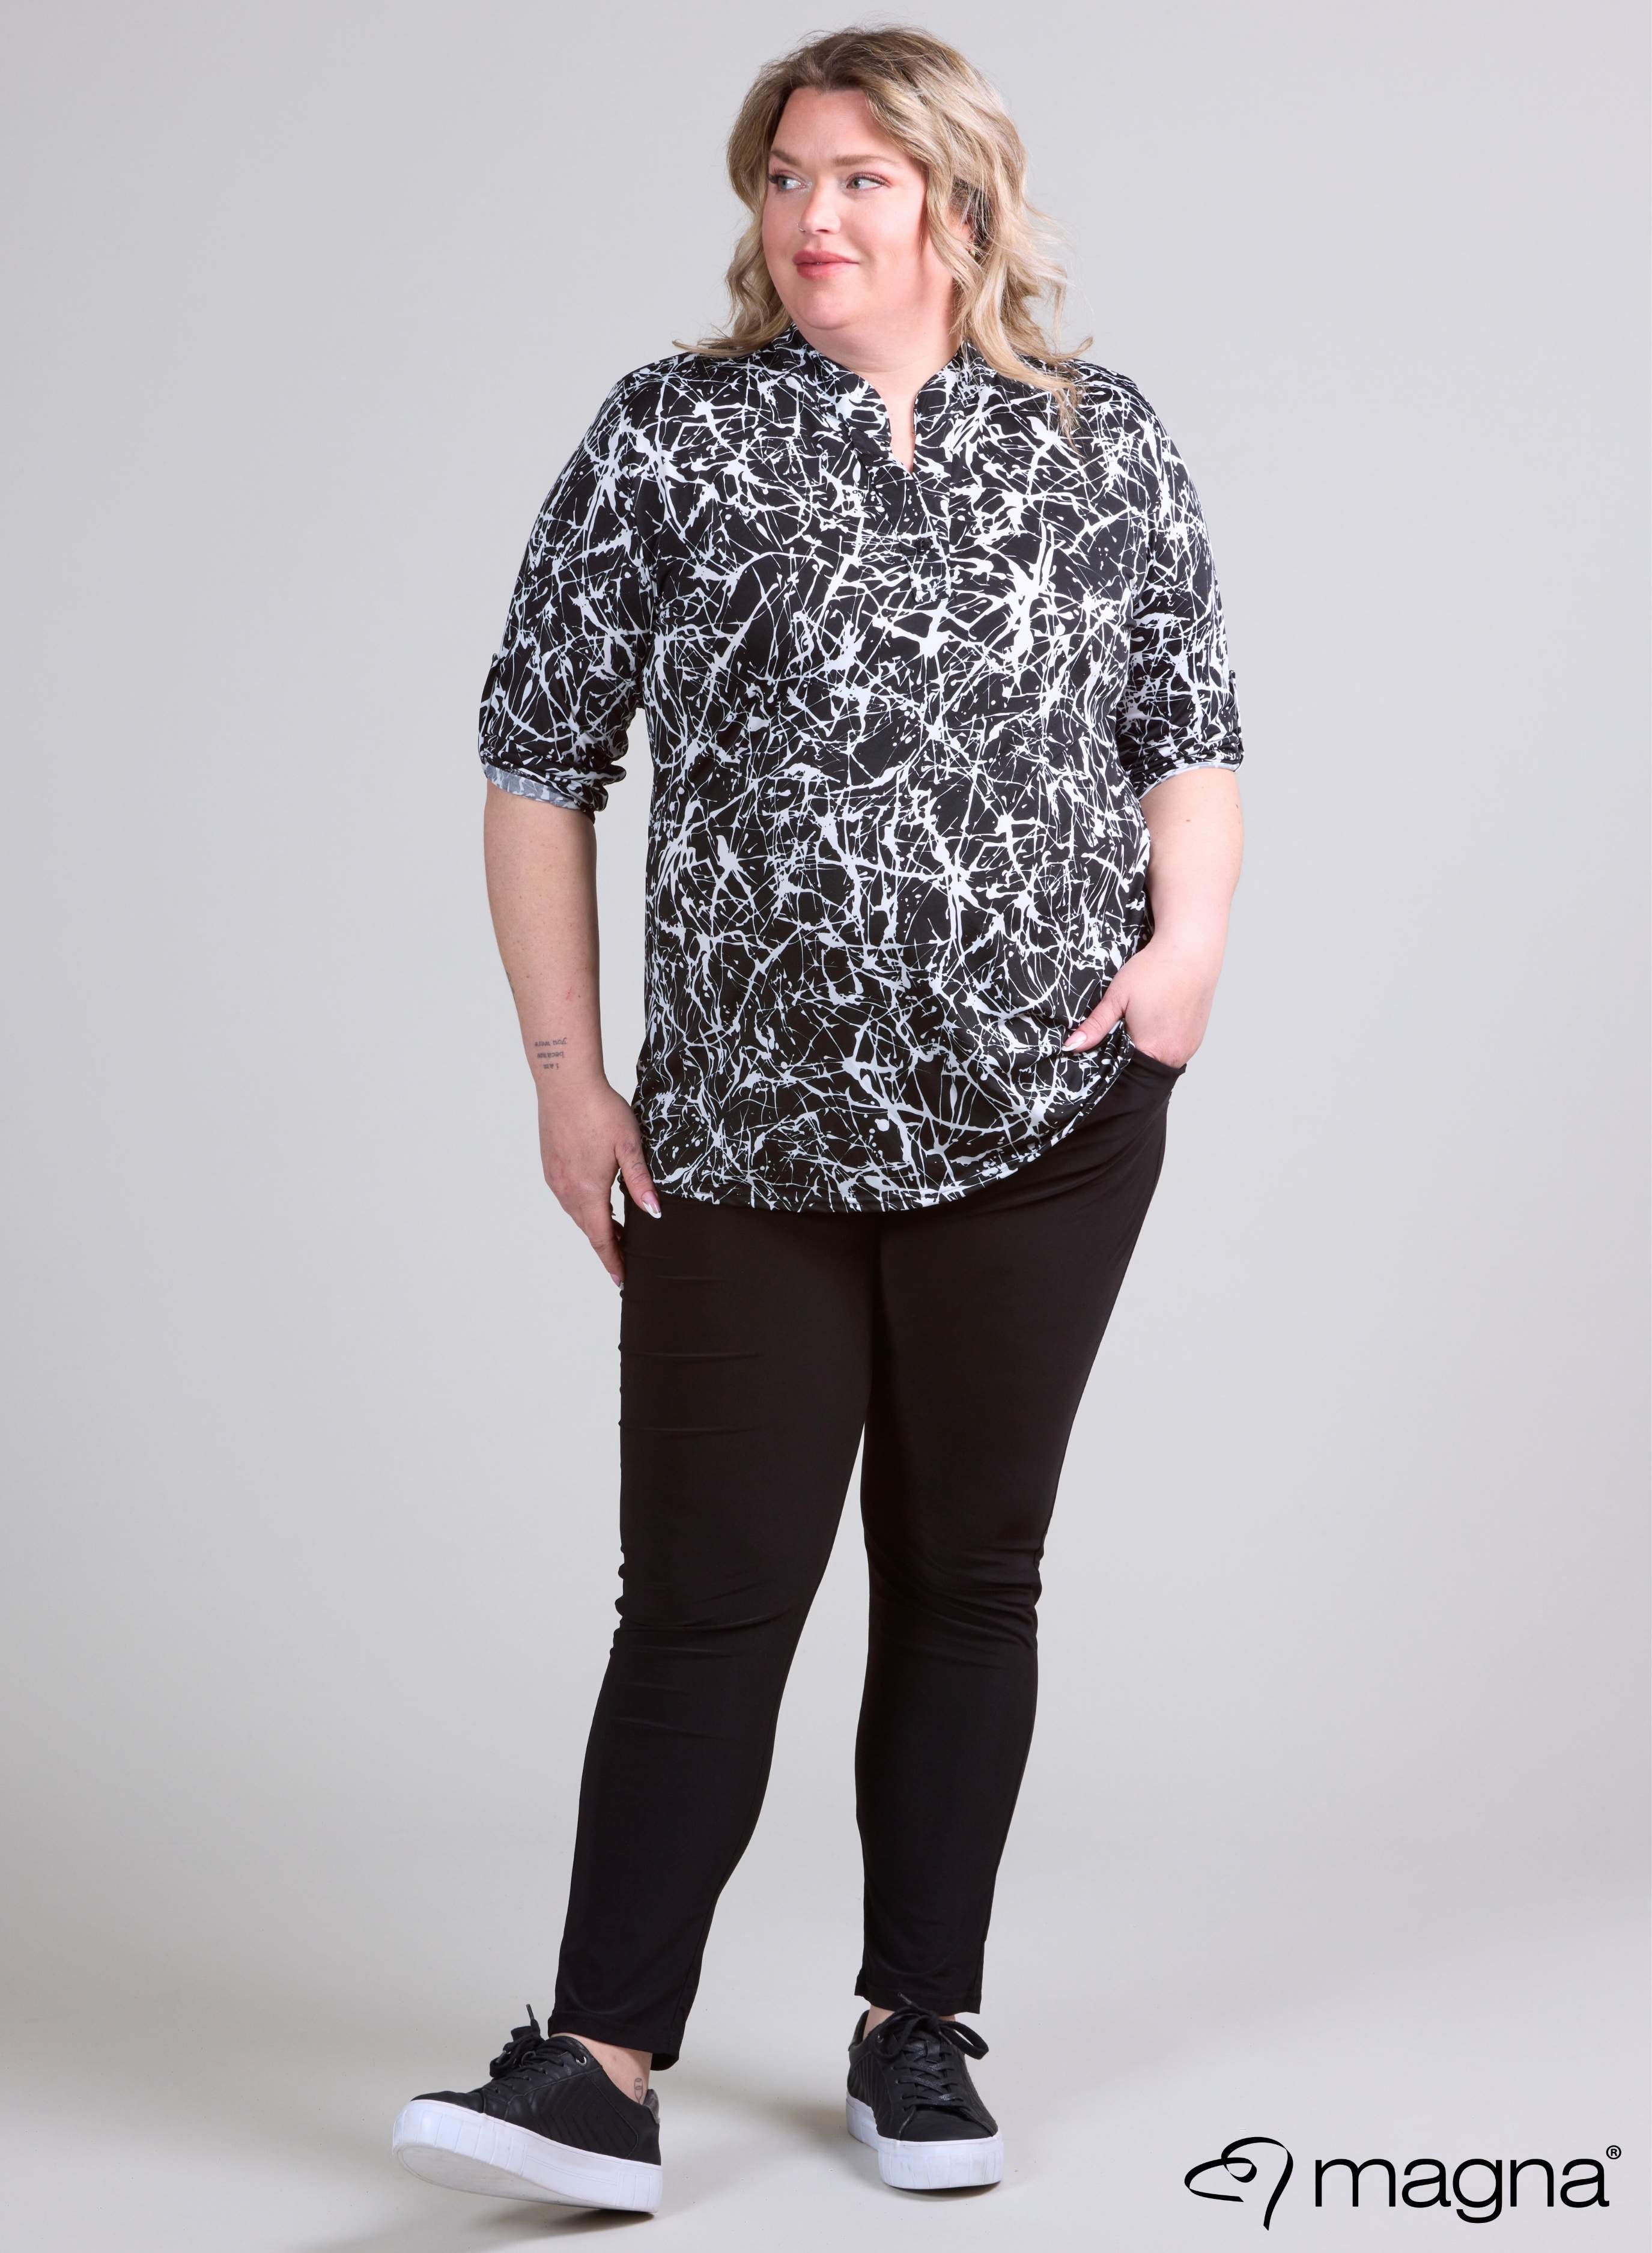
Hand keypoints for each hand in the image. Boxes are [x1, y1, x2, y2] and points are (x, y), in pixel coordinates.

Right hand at [538, 1077, 660, 1288]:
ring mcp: (555, 1178)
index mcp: (589, 1190)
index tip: (622, 1280)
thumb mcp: (630, 1145)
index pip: (602, 1238)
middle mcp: (567, 1190)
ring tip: (615, 1231)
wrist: (565, 1083)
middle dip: (607, 1246)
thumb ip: (639, 1181)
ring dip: (595, 1226)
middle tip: (626, 1257)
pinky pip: (567, 1197)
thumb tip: (654, 1212)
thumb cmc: (600, 1110)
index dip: (613, 1260)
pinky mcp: (550, 1166)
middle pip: (589, 1230)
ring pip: (577, 1214)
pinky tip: (595, 1201)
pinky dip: (583, 1208)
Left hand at [1060, 934, 1221, 1066]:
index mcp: (1152, 1050)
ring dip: (1146, 1050)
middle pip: (1142, 1068)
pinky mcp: (1197, 1038)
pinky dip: (1163, 1043)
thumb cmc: (1155, 970)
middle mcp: (1175, 1055)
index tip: (1102, 1050)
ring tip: (1139, 1026)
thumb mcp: (1117, 997)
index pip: (1124, 1072)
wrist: (1191, 950)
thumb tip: (1072, 1046)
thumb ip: (1095, 1026)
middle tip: (1121, 1031)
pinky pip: (1174, 1050)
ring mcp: (1189, 1047)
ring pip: (1159, 1060)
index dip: (1111, 1063)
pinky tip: (1155, 1024)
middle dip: (1128, 1057)